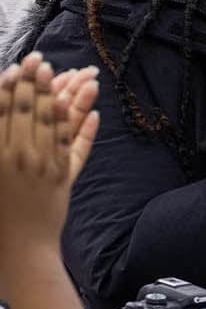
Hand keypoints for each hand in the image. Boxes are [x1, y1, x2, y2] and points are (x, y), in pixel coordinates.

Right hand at [0, 54, 99, 251]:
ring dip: (66, 96)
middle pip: (27, 111)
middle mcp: (16, 157)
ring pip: (55, 123)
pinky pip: (74, 147)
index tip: (17, 66)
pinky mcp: (62, 178)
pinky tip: (94, 112)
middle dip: (34, 84)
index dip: (8, 87)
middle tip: (40, 60)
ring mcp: (42, 167)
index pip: (0, 112)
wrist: (13, 248)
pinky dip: (84, 128)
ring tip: (74, 74)